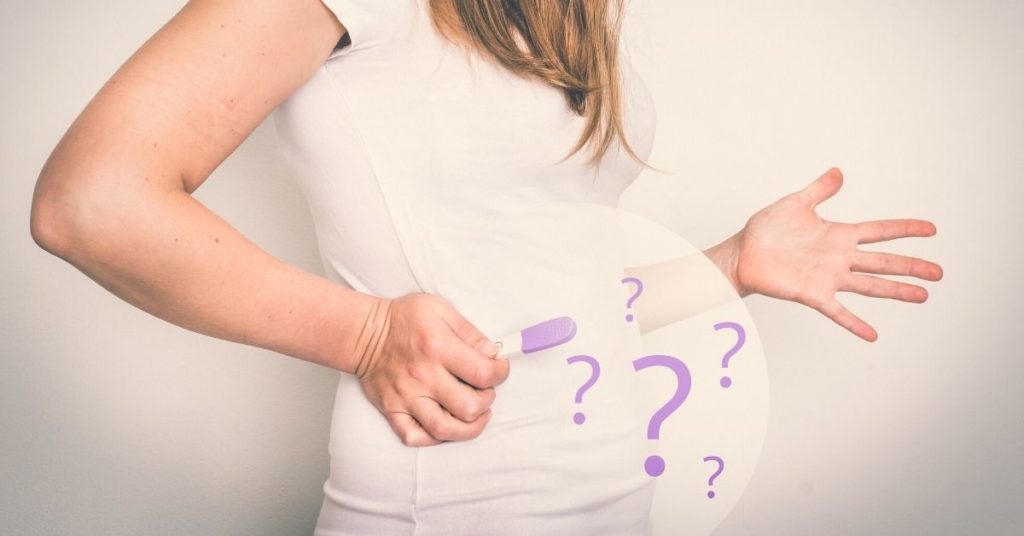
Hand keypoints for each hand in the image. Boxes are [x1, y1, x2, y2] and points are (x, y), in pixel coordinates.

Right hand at [355, 293, 509, 445]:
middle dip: (487, 401)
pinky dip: (434, 438)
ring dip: (469, 427)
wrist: (362, 333)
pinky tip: (446, 425)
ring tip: (475, 415)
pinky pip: (415, 436)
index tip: (499, 369)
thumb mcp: (439, 308)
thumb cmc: (402, 319)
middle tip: (485, 391)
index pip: (483, 373)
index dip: (500, 374)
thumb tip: (491, 352)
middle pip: (469, 407)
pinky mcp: (392, 409)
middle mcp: (424, 376)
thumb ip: (468, 331)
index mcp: (438, 348)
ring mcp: (407, 396)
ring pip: (445, 429)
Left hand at [721, 167, 942, 341]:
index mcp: (838, 235)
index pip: (879, 231)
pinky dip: (854, 323)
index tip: (931, 230)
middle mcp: (839, 258)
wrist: (741, 254)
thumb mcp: (795, 204)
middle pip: (883, 261)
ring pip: (869, 285)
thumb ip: (819, 190)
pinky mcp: (812, 294)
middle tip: (939, 272)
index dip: (905, 229)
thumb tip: (839, 172)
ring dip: (896, 291)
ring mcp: (828, 277)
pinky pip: (837, 312)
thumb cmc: (766, 231)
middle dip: (911, 266)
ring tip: (922, 296)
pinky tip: (872, 334)